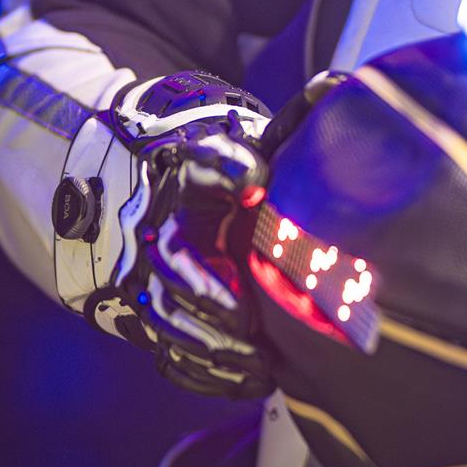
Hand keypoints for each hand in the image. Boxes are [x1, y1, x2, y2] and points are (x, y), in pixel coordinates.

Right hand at [53, 73, 272, 398]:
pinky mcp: (142, 316)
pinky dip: (205, 374)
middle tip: (246, 317)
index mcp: (183, 171)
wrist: (130, 192)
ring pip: (165, 318)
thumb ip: (285, 124)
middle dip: (207, 295)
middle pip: (171, 265)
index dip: (224, 167)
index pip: (200, 161)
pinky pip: (166, 352)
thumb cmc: (204, 169)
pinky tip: (248, 381)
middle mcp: (155, 224)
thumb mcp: (235, 138)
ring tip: (259, 364)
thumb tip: (337, 85)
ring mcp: (142, 275)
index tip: (255, 177)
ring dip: (211, 347)